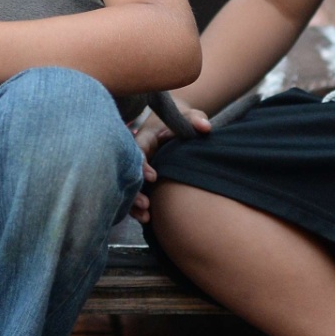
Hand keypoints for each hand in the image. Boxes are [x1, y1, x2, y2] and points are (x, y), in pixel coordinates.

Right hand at [130, 100, 209, 222]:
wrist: (174, 123)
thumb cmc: (181, 119)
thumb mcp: (189, 116)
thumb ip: (195, 120)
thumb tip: (205, 127)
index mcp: (144, 138)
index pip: (138, 150)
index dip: (142, 164)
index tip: (154, 177)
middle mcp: (137, 155)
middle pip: (129, 173)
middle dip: (135, 190)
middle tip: (145, 204)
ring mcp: (139, 169)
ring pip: (130, 187)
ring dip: (135, 203)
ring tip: (145, 218)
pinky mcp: (143, 180)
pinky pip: (137, 193)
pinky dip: (139, 206)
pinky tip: (147, 219)